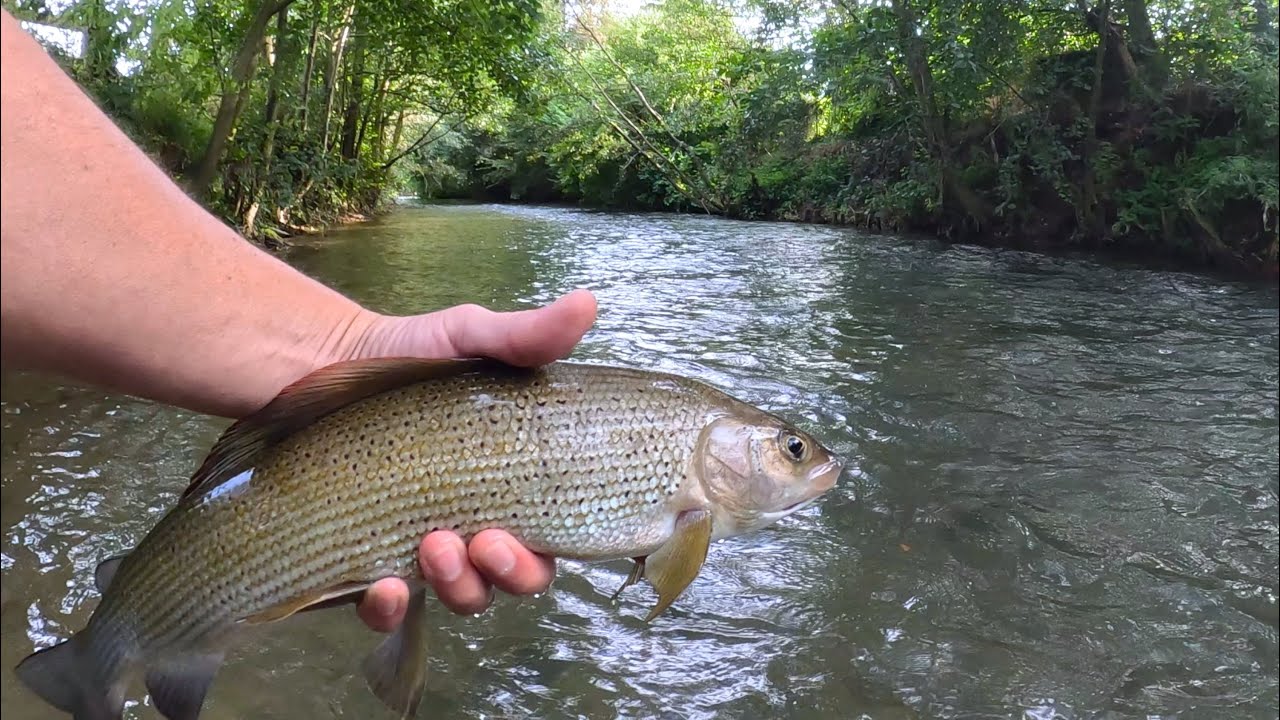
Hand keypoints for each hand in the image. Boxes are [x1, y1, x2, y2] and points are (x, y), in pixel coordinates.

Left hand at [340, 289, 597, 630]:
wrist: (318, 365)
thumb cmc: (407, 359)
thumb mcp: (468, 338)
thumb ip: (525, 337)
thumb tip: (587, 302)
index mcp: (513, 486)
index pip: (551, 540)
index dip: (547, 553)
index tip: (526, 533)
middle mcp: (477, 526)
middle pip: (513, 580)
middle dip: (506, 573)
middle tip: (482, 543)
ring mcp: (423, 550)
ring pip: (461, 598)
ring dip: (458, 587)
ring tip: (432, 547)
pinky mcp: (368, 564)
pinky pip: (388, 609)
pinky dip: (390, 609)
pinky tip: (384, 587)